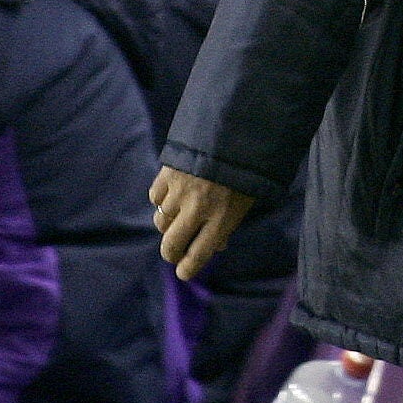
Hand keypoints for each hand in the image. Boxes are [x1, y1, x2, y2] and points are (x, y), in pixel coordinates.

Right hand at [150, 166, 254, 281]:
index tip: (183, 273)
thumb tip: (217, 244)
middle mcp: (198, 209)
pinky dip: (161, 201)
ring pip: (161, 221)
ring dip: (166, 226)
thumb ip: (229, 223)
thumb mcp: (246, 200)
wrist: (234, 130)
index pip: (199, 253)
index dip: (189, 267)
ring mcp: (180, 192)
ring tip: (174, 223)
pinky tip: (170, 199)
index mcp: (222, 218)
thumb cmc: (246, 169)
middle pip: (172, 243)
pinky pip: (156, 197)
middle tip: (173, 253)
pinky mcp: (168, 174)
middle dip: (171, 253)